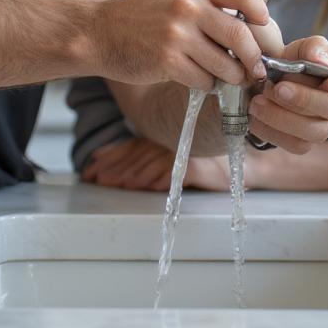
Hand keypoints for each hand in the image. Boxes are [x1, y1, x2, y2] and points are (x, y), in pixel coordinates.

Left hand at [81, 137, 239, 191]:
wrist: (238, 163)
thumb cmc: (202, 162)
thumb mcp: (169, 159)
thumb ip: (145, 161)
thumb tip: (115, 171)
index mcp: (157, 140)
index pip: (127, 149)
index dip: (107, 159)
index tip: (90, 171)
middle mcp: (165, 144)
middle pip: (134, 157)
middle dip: (114, 169)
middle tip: (98, 180)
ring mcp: (179, 153)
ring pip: (150, 165)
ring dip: (133, 176)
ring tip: (120, 185)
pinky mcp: (193, 165)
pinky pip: (173, 172)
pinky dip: (159, 179)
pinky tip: (148, 186)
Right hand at [92, 0, 271, 90]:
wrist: (99, 32)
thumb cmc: (142, 16)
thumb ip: (209, 5)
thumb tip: (253, 29)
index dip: (261, 13)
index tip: (263, 27)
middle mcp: (187, 5)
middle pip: (241, 35)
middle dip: (254, 58)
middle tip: (256, 69)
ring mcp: (176, 33)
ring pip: (226, 64)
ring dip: (231, 77)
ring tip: (225, 77)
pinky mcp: (166, 60)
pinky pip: (204, 80)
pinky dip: (207, 85)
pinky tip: (197, 79)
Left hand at [246, 36, 327, 153]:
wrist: (259, 86)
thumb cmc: (284, 66)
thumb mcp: (295, 50)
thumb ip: (312, 48)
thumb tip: (323, 62)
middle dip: (304, 99)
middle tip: (277, 88)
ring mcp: (318, 128)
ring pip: (313, 132)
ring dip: (282, 117)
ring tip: (257, 102)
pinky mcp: (302, 143)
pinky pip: (294, 144)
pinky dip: (271, 131)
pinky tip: (255, 118)